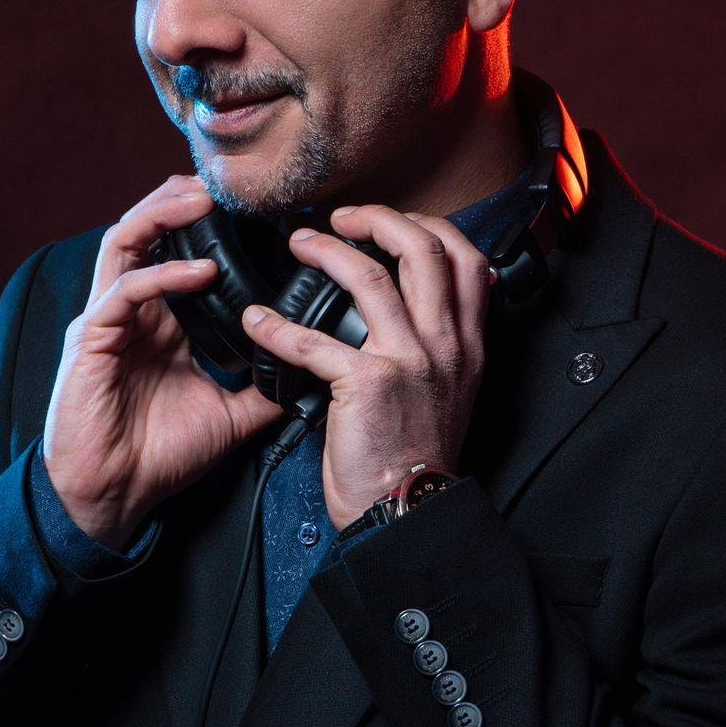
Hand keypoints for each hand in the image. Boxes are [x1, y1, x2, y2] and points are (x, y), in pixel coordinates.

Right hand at [42, 175, 287, 544]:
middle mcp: (131, 312)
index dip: (208, 230)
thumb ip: (263, 389)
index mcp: (160, 324)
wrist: (115, 495)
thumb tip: (310, 372)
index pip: (178, 255)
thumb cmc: (159, 455)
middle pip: (146, 232)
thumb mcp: (228, 416)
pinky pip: (124, 291)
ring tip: (203, 202)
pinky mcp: (92, 340)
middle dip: (180, 201)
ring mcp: (107, 321)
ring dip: (163, 215)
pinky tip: (200, 271)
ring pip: (124, 242)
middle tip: (223, 187)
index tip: (254, 215)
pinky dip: (162, 274)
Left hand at [240, 204, 496, 530]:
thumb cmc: (416, 455)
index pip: (465, 259)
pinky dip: (278, 328)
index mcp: (468, 343)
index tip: (392, 224)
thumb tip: (413, 307)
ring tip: (300, 244)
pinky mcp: (368, 383)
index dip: (428, 227)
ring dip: (327, 251)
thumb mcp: (451, 391)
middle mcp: (446, 343)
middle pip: (424, 248)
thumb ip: (439, 345)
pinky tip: (257, 322)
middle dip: (378, 220)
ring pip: (370, 276)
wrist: (407, 508)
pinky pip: (313, 341)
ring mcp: (409, 360)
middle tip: (342, 218)